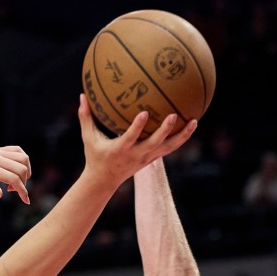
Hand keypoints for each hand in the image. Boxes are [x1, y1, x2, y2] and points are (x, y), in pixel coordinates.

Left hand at [0, 146, 31, 204]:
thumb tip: (0, 192)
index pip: (13, 178)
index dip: (22, 191)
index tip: (25, 200)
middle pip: (21, 168)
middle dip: (23, 182)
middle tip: (12, 191)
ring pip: (23, 158)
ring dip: (25, 172)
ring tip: (14, 182)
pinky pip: (18, 151)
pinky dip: (23, 161)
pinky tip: (16, 171)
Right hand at [78, 94, 196, 184]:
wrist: (104, 180)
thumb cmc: (95, 155)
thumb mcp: (88, 138)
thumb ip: (85, 117)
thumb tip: (82, 95)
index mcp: (120, 149)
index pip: (130, 137)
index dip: (137, 127)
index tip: (144, 113)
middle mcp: (136, 155)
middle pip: (155, 143)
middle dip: (164, 130)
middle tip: (173, 115)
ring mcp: (147, 158)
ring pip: (168, 148)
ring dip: (182, 136)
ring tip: (194, 121)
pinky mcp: (152, 159)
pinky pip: (170, 148)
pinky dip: (181, 138)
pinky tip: (191, 125)